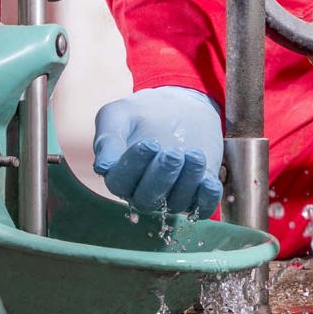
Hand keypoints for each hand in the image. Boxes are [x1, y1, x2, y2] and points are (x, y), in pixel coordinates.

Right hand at [93, 87, 223, 216]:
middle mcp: (144, 191)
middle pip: (148, 199)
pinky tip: (209, 181)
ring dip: (187, 182)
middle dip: (161, 177)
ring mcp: (172, 195)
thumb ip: (108, 138)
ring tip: (194, 154)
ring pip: (177, 202)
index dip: (133, 167)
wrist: (180, 106)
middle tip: (172, 153)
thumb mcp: (118, 115)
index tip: (148, 144)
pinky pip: (202, 207)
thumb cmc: (143, 112)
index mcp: (120, 176)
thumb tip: (103, 167)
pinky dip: (207, 198)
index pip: (120, 183)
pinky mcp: (198, 192)